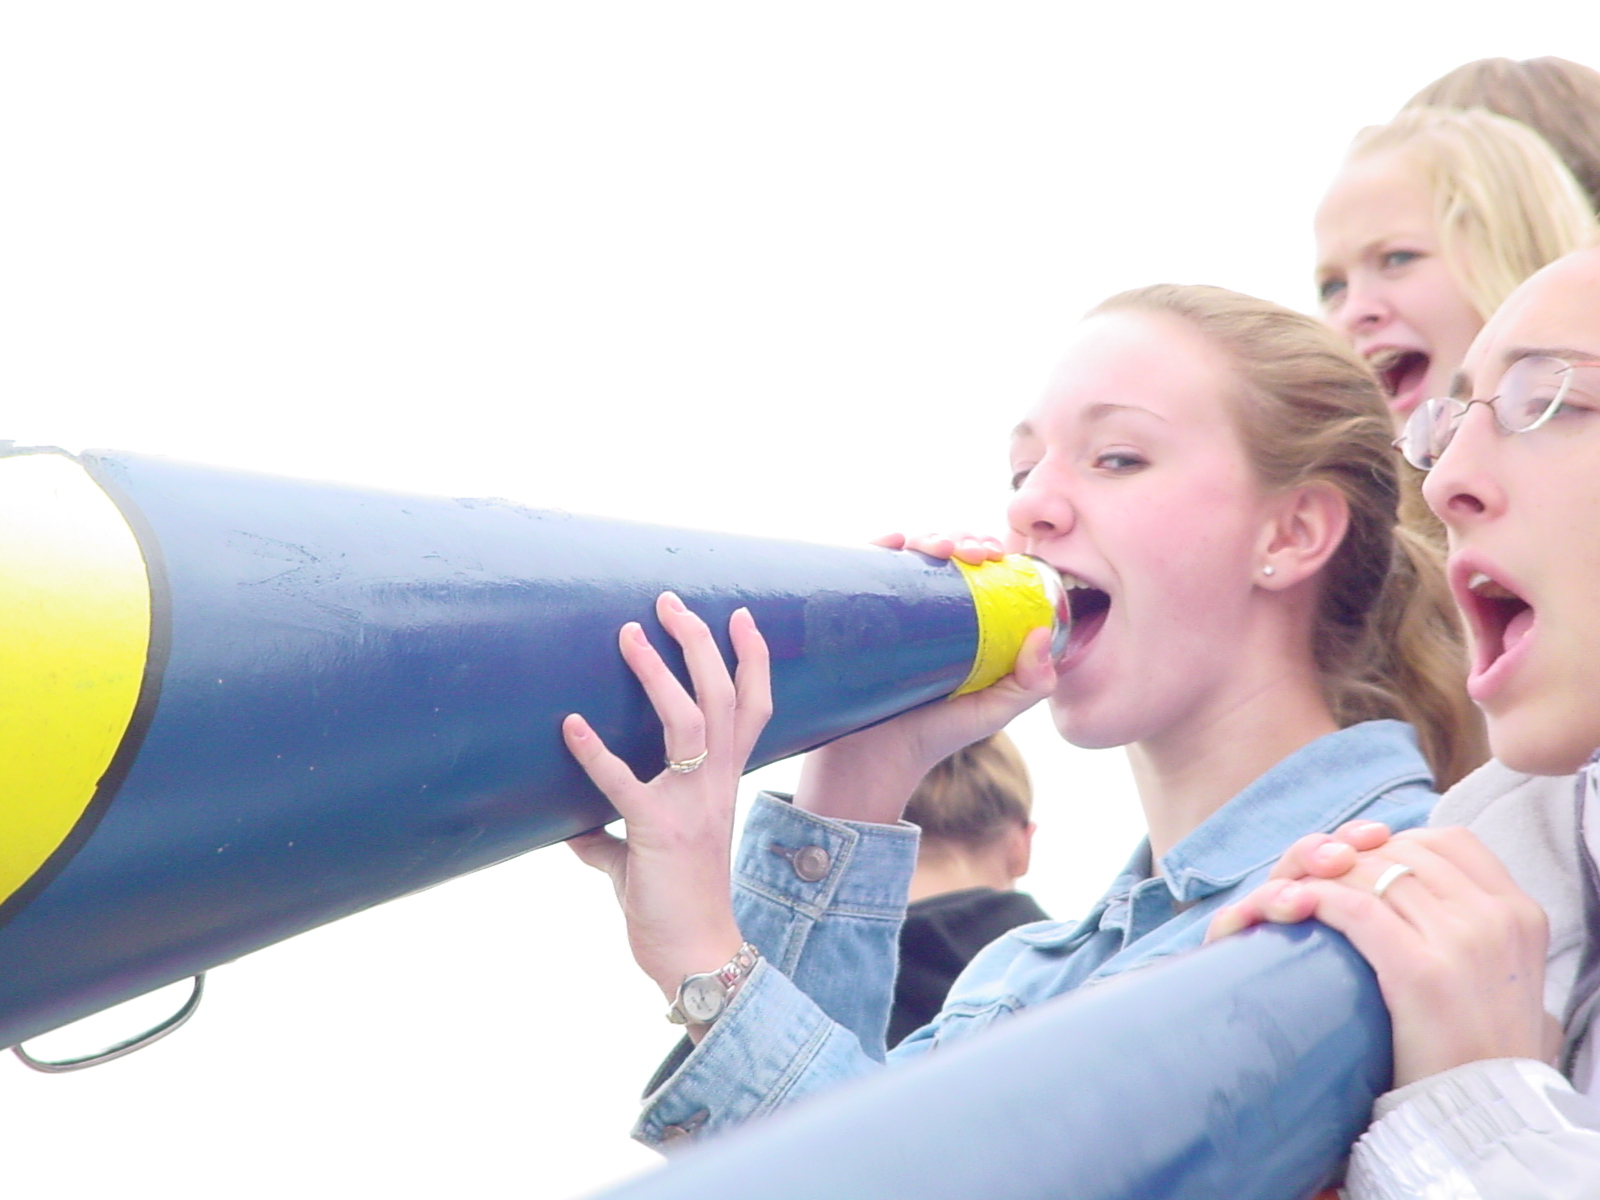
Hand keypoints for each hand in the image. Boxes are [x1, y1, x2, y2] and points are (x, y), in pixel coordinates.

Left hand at [563, 592, 771, 1012]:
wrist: (695, 957)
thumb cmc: (673, 907)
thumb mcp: (645, 860)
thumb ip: (613, 837)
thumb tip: (573, 828)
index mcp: (724, 784)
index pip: (753, 708)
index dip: (753, 659)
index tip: (741, 616)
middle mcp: (716, 786)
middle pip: (724, 697)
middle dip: (700, 644)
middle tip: (670, 602)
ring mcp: (690, 806)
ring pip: (690, 721)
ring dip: (658, 673)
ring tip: (629, 634)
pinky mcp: (656, 831)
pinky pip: (623, 782)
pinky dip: (594, 751)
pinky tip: (570, 724)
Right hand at [794, 531, 1053, 824]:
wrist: (874, 760)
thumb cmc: (934, 736)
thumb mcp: (994, 712)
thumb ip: (1030, 684)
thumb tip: (1041, 634)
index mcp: (960, 622)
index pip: (976, 569)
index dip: (988, 549)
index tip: (995, 554)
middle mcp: (923, 609)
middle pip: (944, 553)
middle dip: (961, 538)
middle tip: (972, 553)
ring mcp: (888, 608)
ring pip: (908, 552)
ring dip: (928, 535)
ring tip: (940, 550)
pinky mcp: (854, 612)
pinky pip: (864, 567)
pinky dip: (881, 543)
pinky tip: (896, 542)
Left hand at [1208, 825, 1549, 1086]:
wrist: (1484, 1115)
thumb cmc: (1476, 1046)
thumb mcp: (1496, 971)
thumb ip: (1467, 921)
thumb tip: (1403, 873)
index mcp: (1519, 911)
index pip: (1447, 842)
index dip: (1392, 844)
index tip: (1356, 865)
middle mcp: (1495, 916)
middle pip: (1398, 852)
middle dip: (1344, 859)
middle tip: (1307, 879)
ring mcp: (1462, 940)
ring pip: (1367, 872)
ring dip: (1314, 875)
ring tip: (1286, 895)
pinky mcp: (1420, 970)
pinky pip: (1352, 907)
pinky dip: (1312, 899)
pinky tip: (1289, 909)